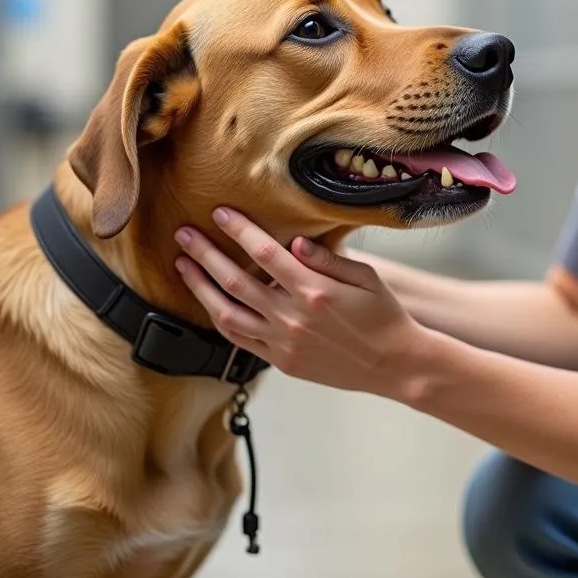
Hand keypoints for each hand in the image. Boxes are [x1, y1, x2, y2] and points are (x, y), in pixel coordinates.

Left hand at [173, 208, 426, 397]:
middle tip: (184, 234)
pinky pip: (240, 340)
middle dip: (205, 254)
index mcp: (315, 290)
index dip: (240, 230)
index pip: (266, 253)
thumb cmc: (384, 316)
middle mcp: (293, 317)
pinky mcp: (281, 362)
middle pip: (236, 280)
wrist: (394, 365)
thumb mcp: (366, 277)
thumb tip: (295, 242)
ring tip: (183, 267)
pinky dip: (220, 319)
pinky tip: (209, 302)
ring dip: (200, 288)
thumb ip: (327, 259)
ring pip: (227, 314)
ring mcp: (284, 343)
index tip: (220, 213)